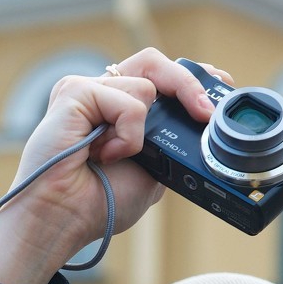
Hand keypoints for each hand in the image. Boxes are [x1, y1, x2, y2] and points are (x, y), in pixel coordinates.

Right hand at [0, 48, 233, 283]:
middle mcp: (102, 95)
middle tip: (204, 114)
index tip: (221, 87)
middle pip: (155, 62)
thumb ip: (170, 145)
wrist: (61, 221)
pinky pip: (129, 101)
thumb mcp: (153, 174)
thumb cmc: (97, 204)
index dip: (192, 76)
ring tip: (117, 157)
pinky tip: (103, 154)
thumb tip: (204, 122)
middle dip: (188, 83)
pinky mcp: (75, 93)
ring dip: (143, 130)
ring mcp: (87, 90)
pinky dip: (127, 134)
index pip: (160, 75)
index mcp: (118, 110)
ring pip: (146, 82)